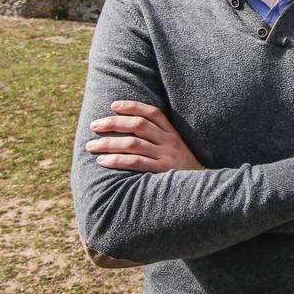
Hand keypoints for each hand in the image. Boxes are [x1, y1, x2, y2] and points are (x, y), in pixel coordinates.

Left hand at [86, 100, 203, 172]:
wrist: (201, 188)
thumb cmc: (181, 168)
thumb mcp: (175, 148)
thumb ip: (158, 138)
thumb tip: (127, 131)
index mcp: (173, 133)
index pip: (152, 113)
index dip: (132, 106)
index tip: (113, 106)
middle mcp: (170, 141)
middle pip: (138, 125)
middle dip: (113, 123)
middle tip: (94, 126)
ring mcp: (167, 156)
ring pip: (133, 144)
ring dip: (109, 143)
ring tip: (91, 146)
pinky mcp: (162, 171)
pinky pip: (135, 162)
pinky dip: (116, 160)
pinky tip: (103, 161)